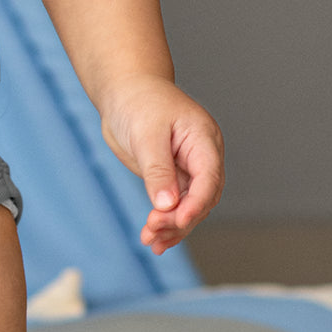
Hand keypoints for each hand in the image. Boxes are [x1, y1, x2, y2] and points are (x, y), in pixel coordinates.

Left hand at [100, 76, 224, 255]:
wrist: (123, 90)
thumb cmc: (138, 101)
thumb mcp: (146, 133)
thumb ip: (157, 169)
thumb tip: (167, 206)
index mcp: (204, 139)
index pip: (209, 178)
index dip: (196, 203)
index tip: (178, 220)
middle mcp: (202, 157)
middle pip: (201, 198)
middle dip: (180, 218)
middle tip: (153, 230)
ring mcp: (188, 168)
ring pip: (188, 206)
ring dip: (171, 226)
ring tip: (150, 241)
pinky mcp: (172, 177)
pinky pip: (174, 205)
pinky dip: (164, 221)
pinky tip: (153, 238)